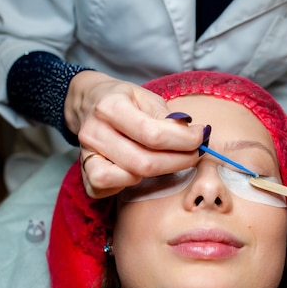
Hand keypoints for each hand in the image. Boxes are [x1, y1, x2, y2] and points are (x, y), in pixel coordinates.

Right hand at [65, 71, 206, 197]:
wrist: (88, 103)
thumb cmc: (124, 101)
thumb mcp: (147, 98)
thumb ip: (168, 118)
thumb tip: (195, 136)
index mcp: (110, 106)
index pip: (153, 134)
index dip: (184, 140)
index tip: (201, 137)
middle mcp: (94, 132)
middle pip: (144, 162)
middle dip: (178, 162)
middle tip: (195, 154)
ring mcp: (86, 155)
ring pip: (128, 178)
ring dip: (156, 174)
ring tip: (165, 160)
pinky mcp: (85, 174)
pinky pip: (109, 189)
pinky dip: (129, 184)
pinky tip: (140, 171)